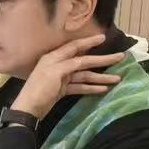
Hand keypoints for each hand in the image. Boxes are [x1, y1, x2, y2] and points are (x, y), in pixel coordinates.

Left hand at [10, 34, 126, 117]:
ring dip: (100, 77)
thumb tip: (83, 60)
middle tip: (120, 57)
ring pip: (84, 75)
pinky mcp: (63, 90)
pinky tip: (104, 89)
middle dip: (102, 61)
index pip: (75, 47)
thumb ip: (69, 65)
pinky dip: (91, 88)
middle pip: (84, 61)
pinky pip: (80, 86)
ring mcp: (61, 78)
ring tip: (117, 79)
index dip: (89, 42)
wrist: (28, 110)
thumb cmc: (39, 89)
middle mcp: (59, 65)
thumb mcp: (54, 73)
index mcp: (54, 58)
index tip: (104, 38)